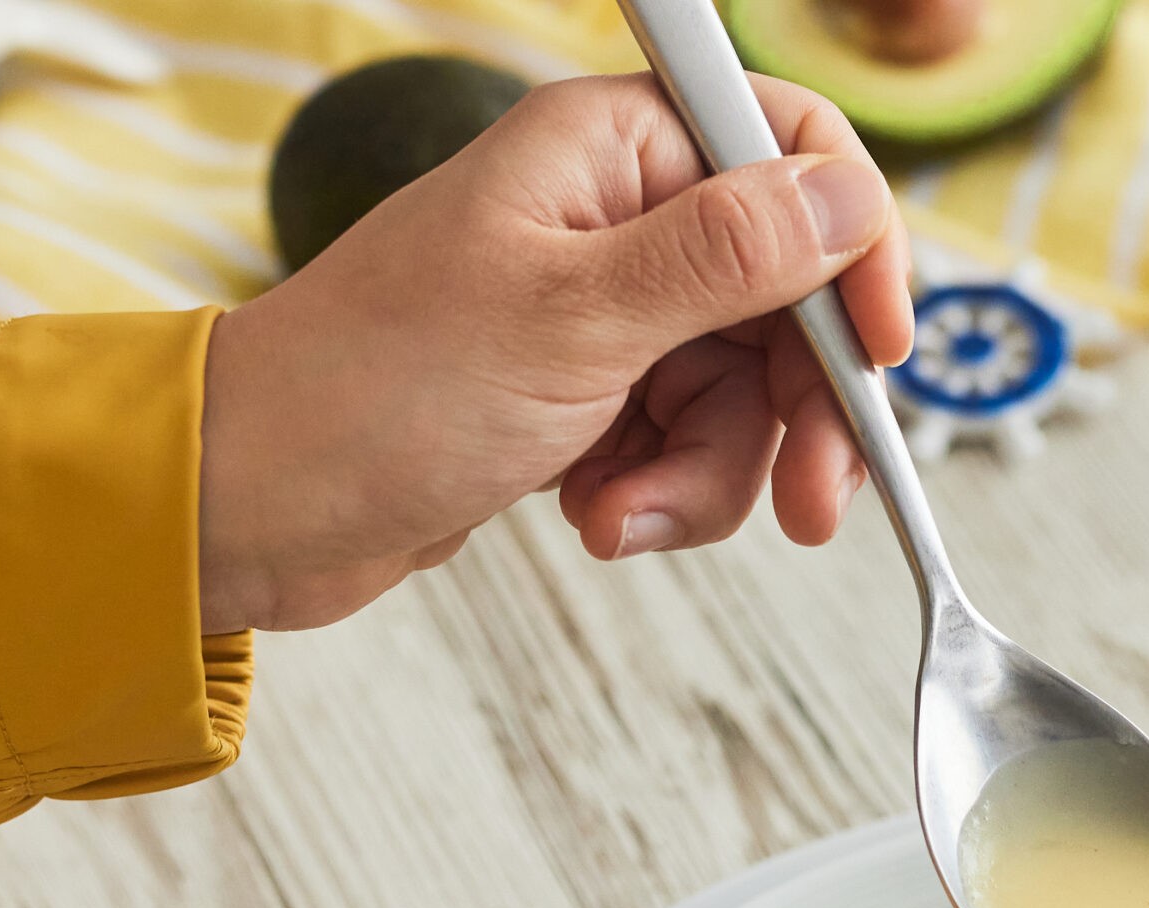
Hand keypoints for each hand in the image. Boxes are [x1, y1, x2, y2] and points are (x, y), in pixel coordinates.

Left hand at [196, 72, 912, 631]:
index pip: (792, 155)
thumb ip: (726, 256)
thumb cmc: (381, 390)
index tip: (881, 360)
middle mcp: (616, 215)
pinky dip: (659, 495)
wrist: (266, 502)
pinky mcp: (588, 395)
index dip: (855, 255)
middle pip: (785, 300)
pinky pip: (684, 444)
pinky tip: (597, 517)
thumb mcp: (576, 320)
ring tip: (622, 515)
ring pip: (741, 393)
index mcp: (611, 149)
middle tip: (808, 508)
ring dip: (706, 475)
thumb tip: (848, 196)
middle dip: (792, 414)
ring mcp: (604, 310)